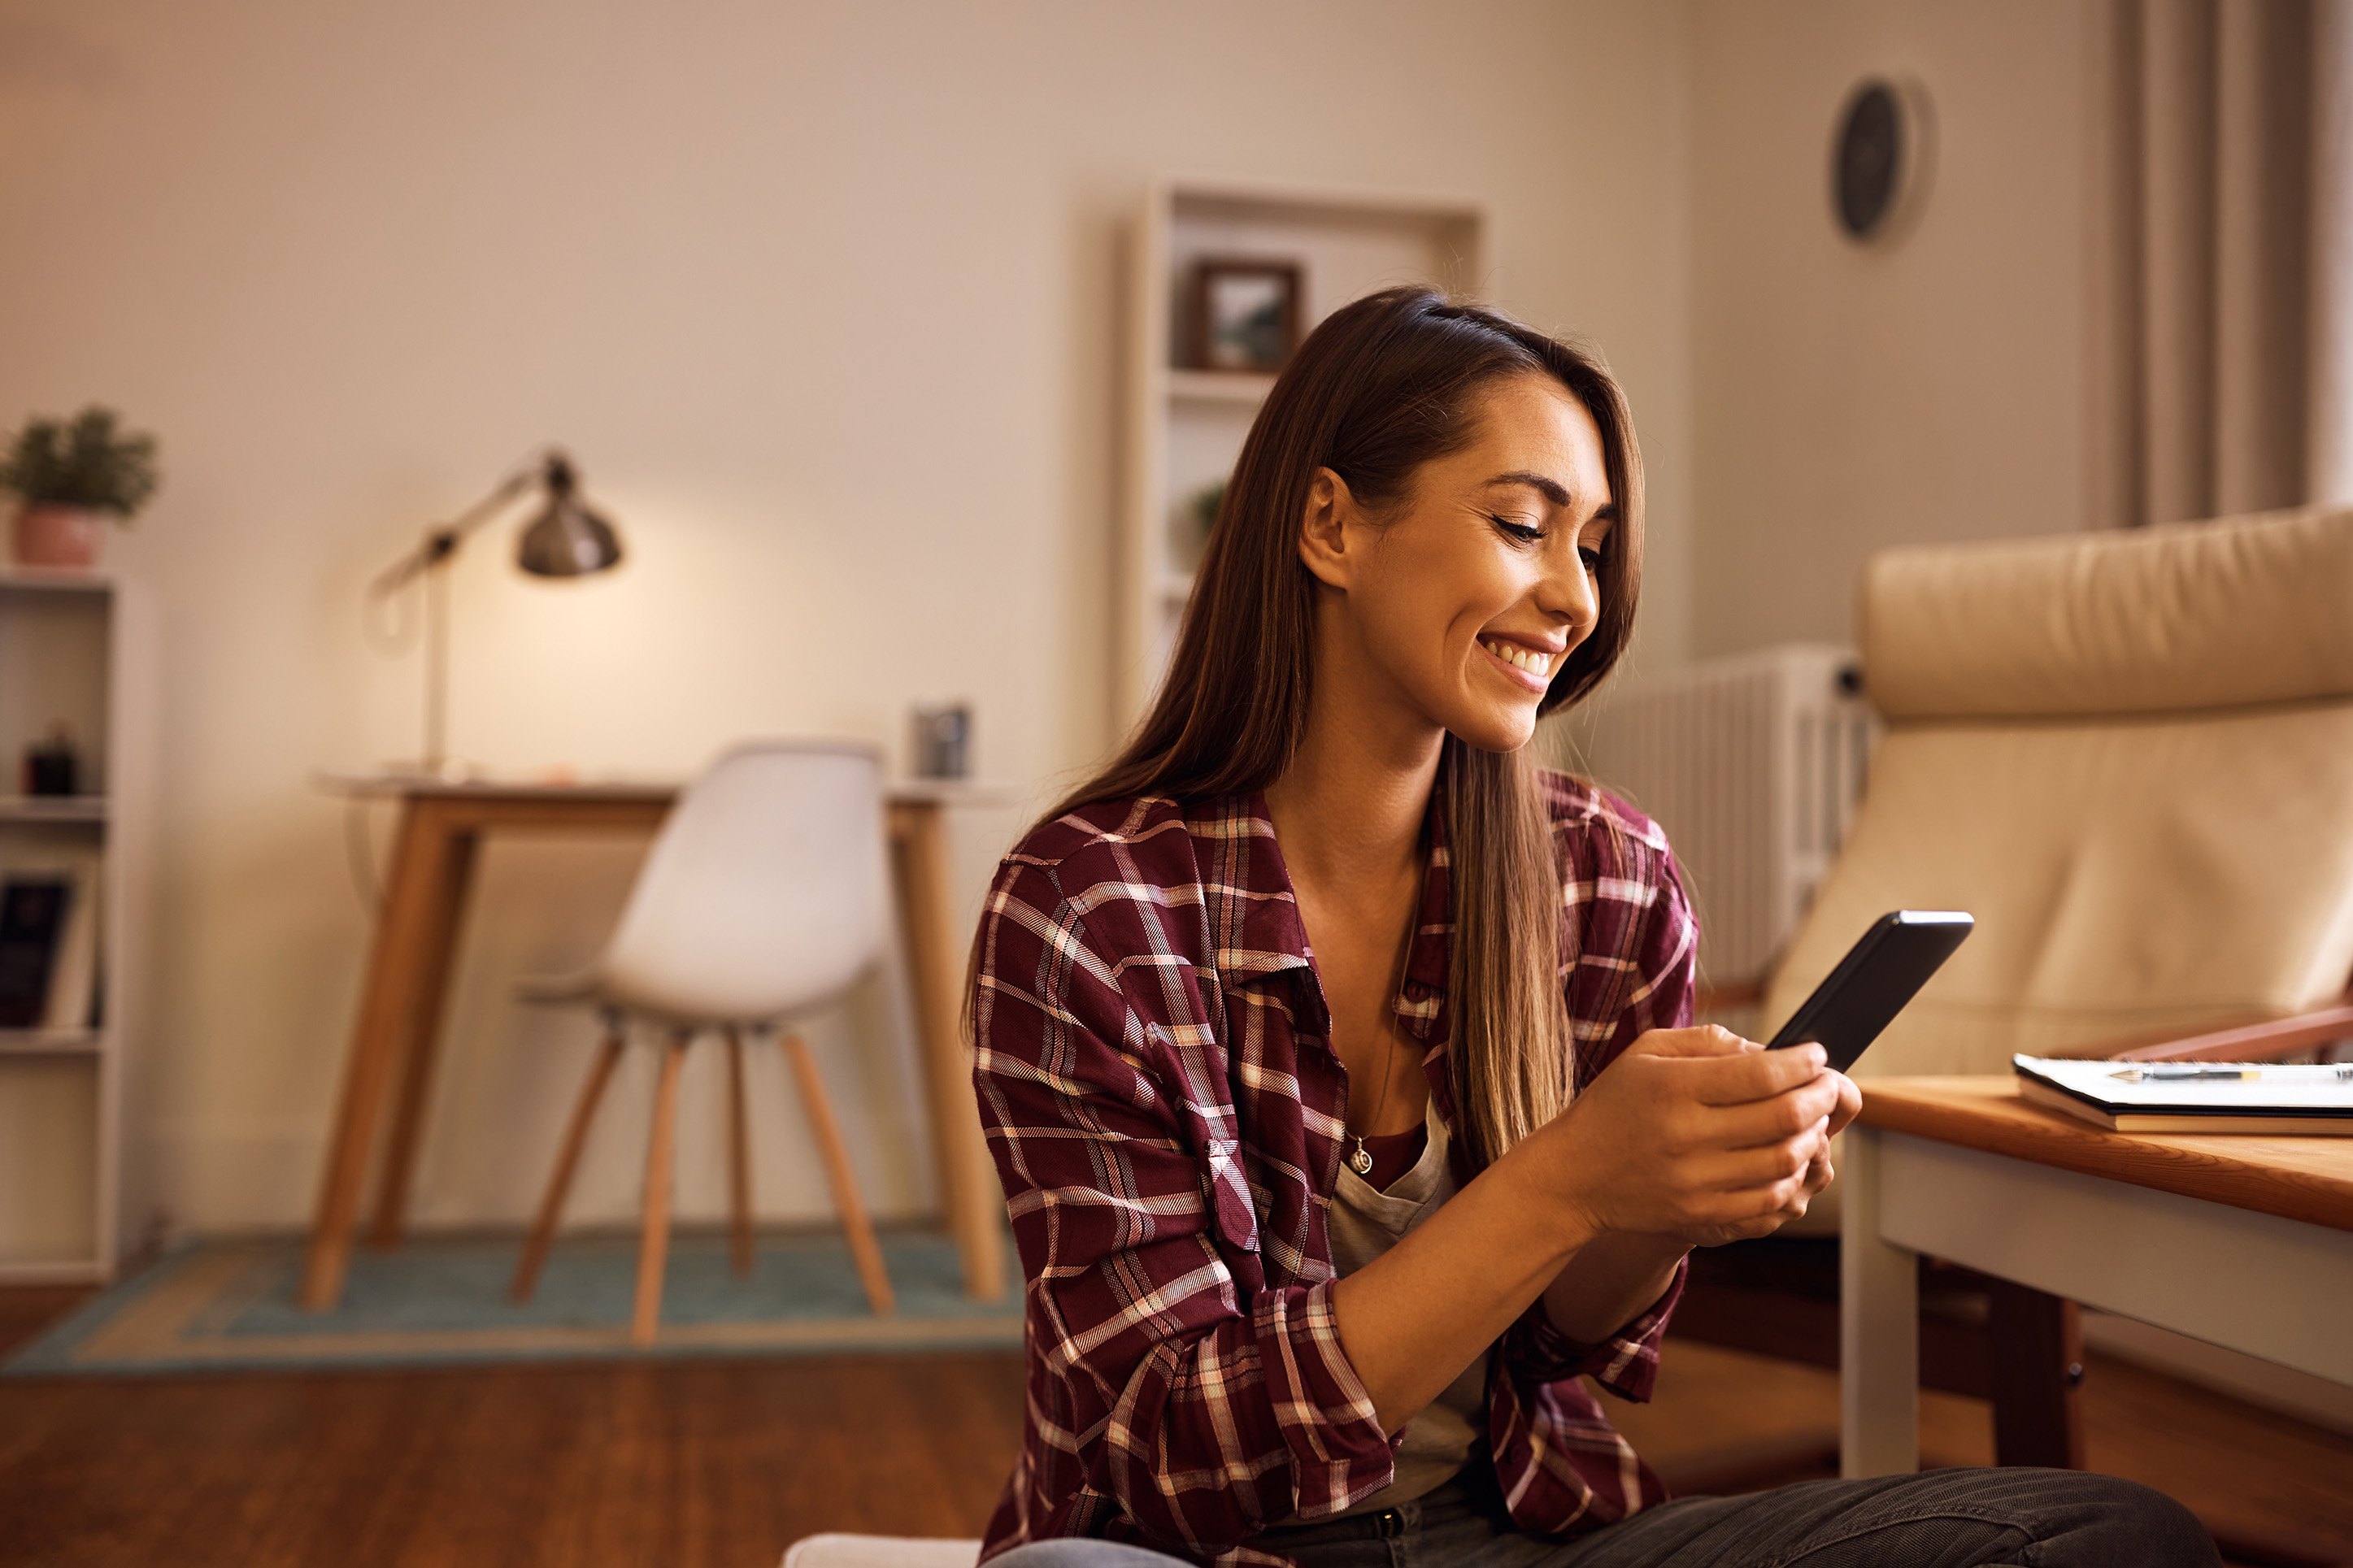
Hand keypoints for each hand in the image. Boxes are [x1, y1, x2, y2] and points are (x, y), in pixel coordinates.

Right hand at [1504, 1025, 1849, 1248]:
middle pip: (1783, 1116)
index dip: (1803, 1063)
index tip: (1817, 1054)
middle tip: (1828, 1085)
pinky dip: (1791, 1176)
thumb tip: (1768, 1052)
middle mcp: (1685, 1134)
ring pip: (1784, 1160)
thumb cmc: (1613, 1105)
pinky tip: (1790, 1158)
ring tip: (1813, 1120)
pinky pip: (1768, 1199)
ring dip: (1813, 1136)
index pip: (1761, 1073)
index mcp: (1672, 1086)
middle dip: (1821, 1096)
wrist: (1573, 1176)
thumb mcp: (1645, 1053)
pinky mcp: (1700, 1214)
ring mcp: (1694, 1180)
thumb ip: (1707, 1042)